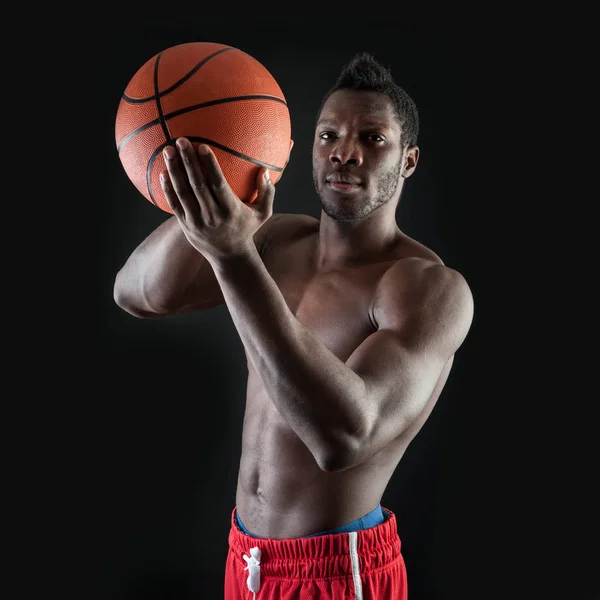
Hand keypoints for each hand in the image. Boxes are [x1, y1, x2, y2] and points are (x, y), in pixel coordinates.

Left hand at [160, 137, 274, 263]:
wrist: (229, 256)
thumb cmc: (246, 228)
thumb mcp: (262, 213)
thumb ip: (267, 191)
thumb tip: (265, 170)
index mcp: (230, 210)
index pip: (218, 184)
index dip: (209, 165)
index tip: (202, 146)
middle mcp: (212, 216)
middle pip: (197, 185)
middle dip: (188, 161)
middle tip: (181, 140)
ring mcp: (197, 221)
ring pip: (183, 193)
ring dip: (174, 171)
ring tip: (167, 151)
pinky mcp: (186, 225)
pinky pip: (174, 205)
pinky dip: (168, 189)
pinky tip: (162, 172)